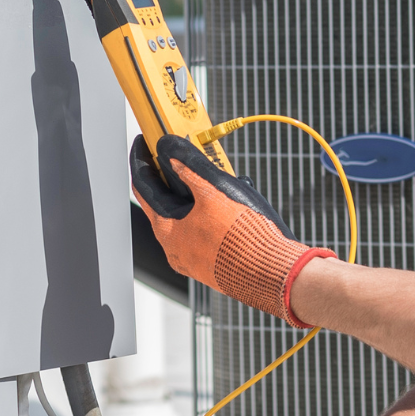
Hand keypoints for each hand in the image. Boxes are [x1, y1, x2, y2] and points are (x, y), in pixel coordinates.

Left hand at [130, 134, 335, 326]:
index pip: (144, 187)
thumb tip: (171, 150)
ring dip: (196, 195)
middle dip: (174, 176)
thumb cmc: (243, 238)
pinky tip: (230, 206)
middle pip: (165, 203)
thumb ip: (190, 168)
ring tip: (215, 179)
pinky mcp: (213, 263)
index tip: (145, 142)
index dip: (142, 160)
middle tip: (181, 155)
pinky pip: (205, 233)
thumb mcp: (214, 193)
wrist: (272, 273)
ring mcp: (194, 258)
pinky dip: (210, 214)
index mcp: (167, 230)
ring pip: (188, 218)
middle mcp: (175, 248)